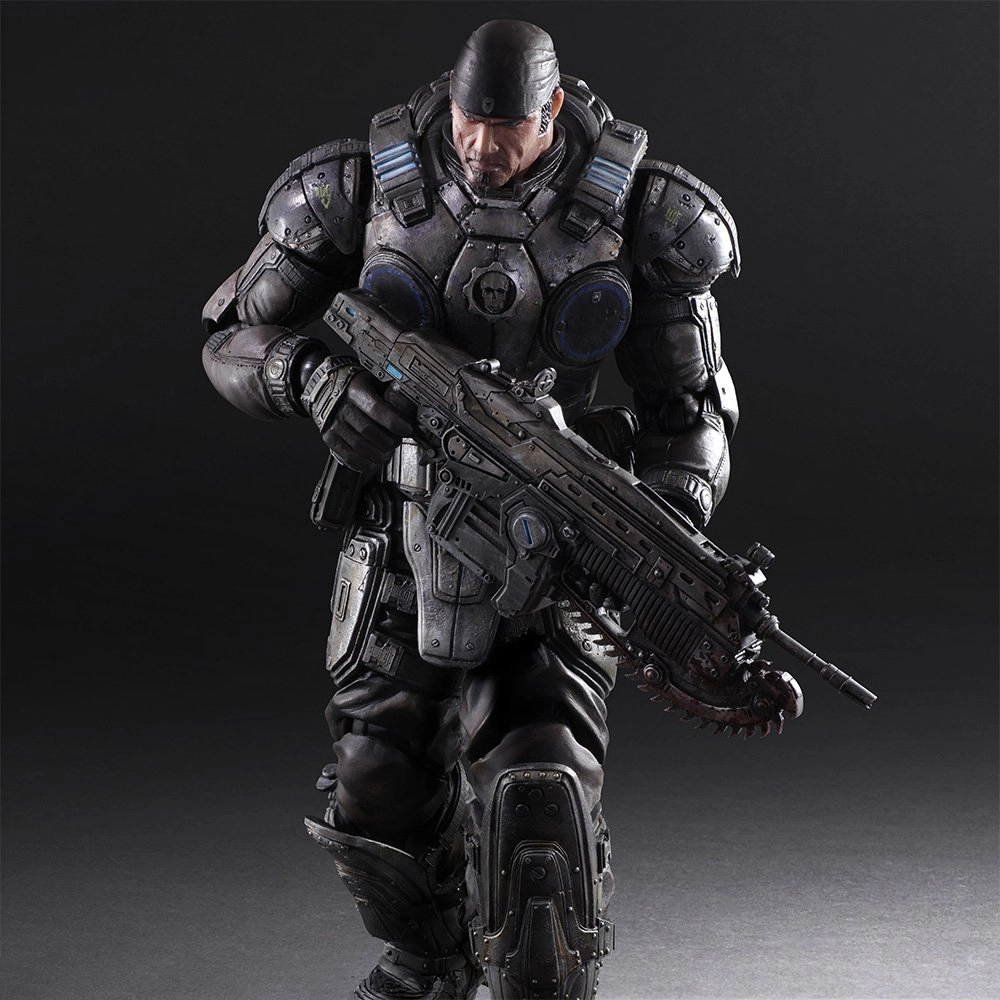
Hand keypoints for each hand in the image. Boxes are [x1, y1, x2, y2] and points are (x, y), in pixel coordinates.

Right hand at [304, 360, 412, 474]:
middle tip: (396, 442)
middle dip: (387, 440)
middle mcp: (341, 406)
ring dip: (378, 454)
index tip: (406, 429)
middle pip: (368, 430)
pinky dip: (364, 463)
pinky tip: (374, 463)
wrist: (326, 388)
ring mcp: (333, 423)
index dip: (394, 422)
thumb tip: (412, 408)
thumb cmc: (355, 387)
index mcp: (355, 390)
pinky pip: (348, 456)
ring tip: (387, 453)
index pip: (375, 408)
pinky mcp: (329, 437)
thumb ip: (391, 394)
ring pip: (359, 446)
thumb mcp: (373, 381)